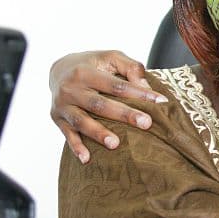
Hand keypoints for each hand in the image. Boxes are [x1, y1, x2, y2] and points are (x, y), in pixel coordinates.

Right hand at [49, 50, 164, 162]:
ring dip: (98, 134)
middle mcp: (71, 89)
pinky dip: (76, 147)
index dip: (139, 93)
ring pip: (82, 121)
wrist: (59, 70)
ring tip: (115, 144)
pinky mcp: (57, 119)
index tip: (161, 102)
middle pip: (99, 104)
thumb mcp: (111, 57)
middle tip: (146, 123)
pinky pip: (67, 135)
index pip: (116, 85)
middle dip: (123, 114)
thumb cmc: (94, 64)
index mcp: (85, 72)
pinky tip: (87, 159)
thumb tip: (147, 88)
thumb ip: (131, 67)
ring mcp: (62, 105)